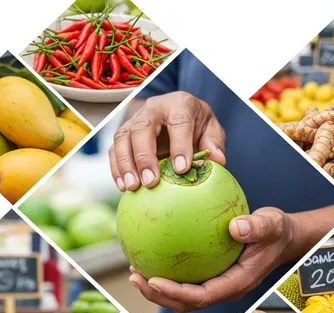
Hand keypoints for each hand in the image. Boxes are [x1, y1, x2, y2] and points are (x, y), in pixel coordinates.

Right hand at [109, 91, 225, 191]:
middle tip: (151, 182)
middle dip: (145, 156)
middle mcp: (153, 109)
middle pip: (143, 128)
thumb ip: (214, 143)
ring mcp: (134, 120)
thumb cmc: (196, 123)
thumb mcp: (211, 128)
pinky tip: (124, 187)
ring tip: (133, 188)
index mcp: (179, 104)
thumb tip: (218, 161)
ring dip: (126, 164)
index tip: (181, 169)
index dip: (179, 144)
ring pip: (123, 137)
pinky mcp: (124, 134)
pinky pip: (114, 149)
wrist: (177, 113)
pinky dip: (117, 168)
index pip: (178, 121)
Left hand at [128, 207, 294, 312]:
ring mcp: (217, 284)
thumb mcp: (272, 224)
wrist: (281, 237)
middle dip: (158, 295)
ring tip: (134, 269)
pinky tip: (149, 251)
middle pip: (185, 302)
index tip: (154, 280)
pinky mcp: (211, 274)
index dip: (176, 293)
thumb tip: (235, 226)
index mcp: (236, 283)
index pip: (202, 296)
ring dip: (156, 287)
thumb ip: (257, 227)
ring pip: (182, 294)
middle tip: (135, 278)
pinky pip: (185, 277)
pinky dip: (166, 270)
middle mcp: (223, 289)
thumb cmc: (276, 231)